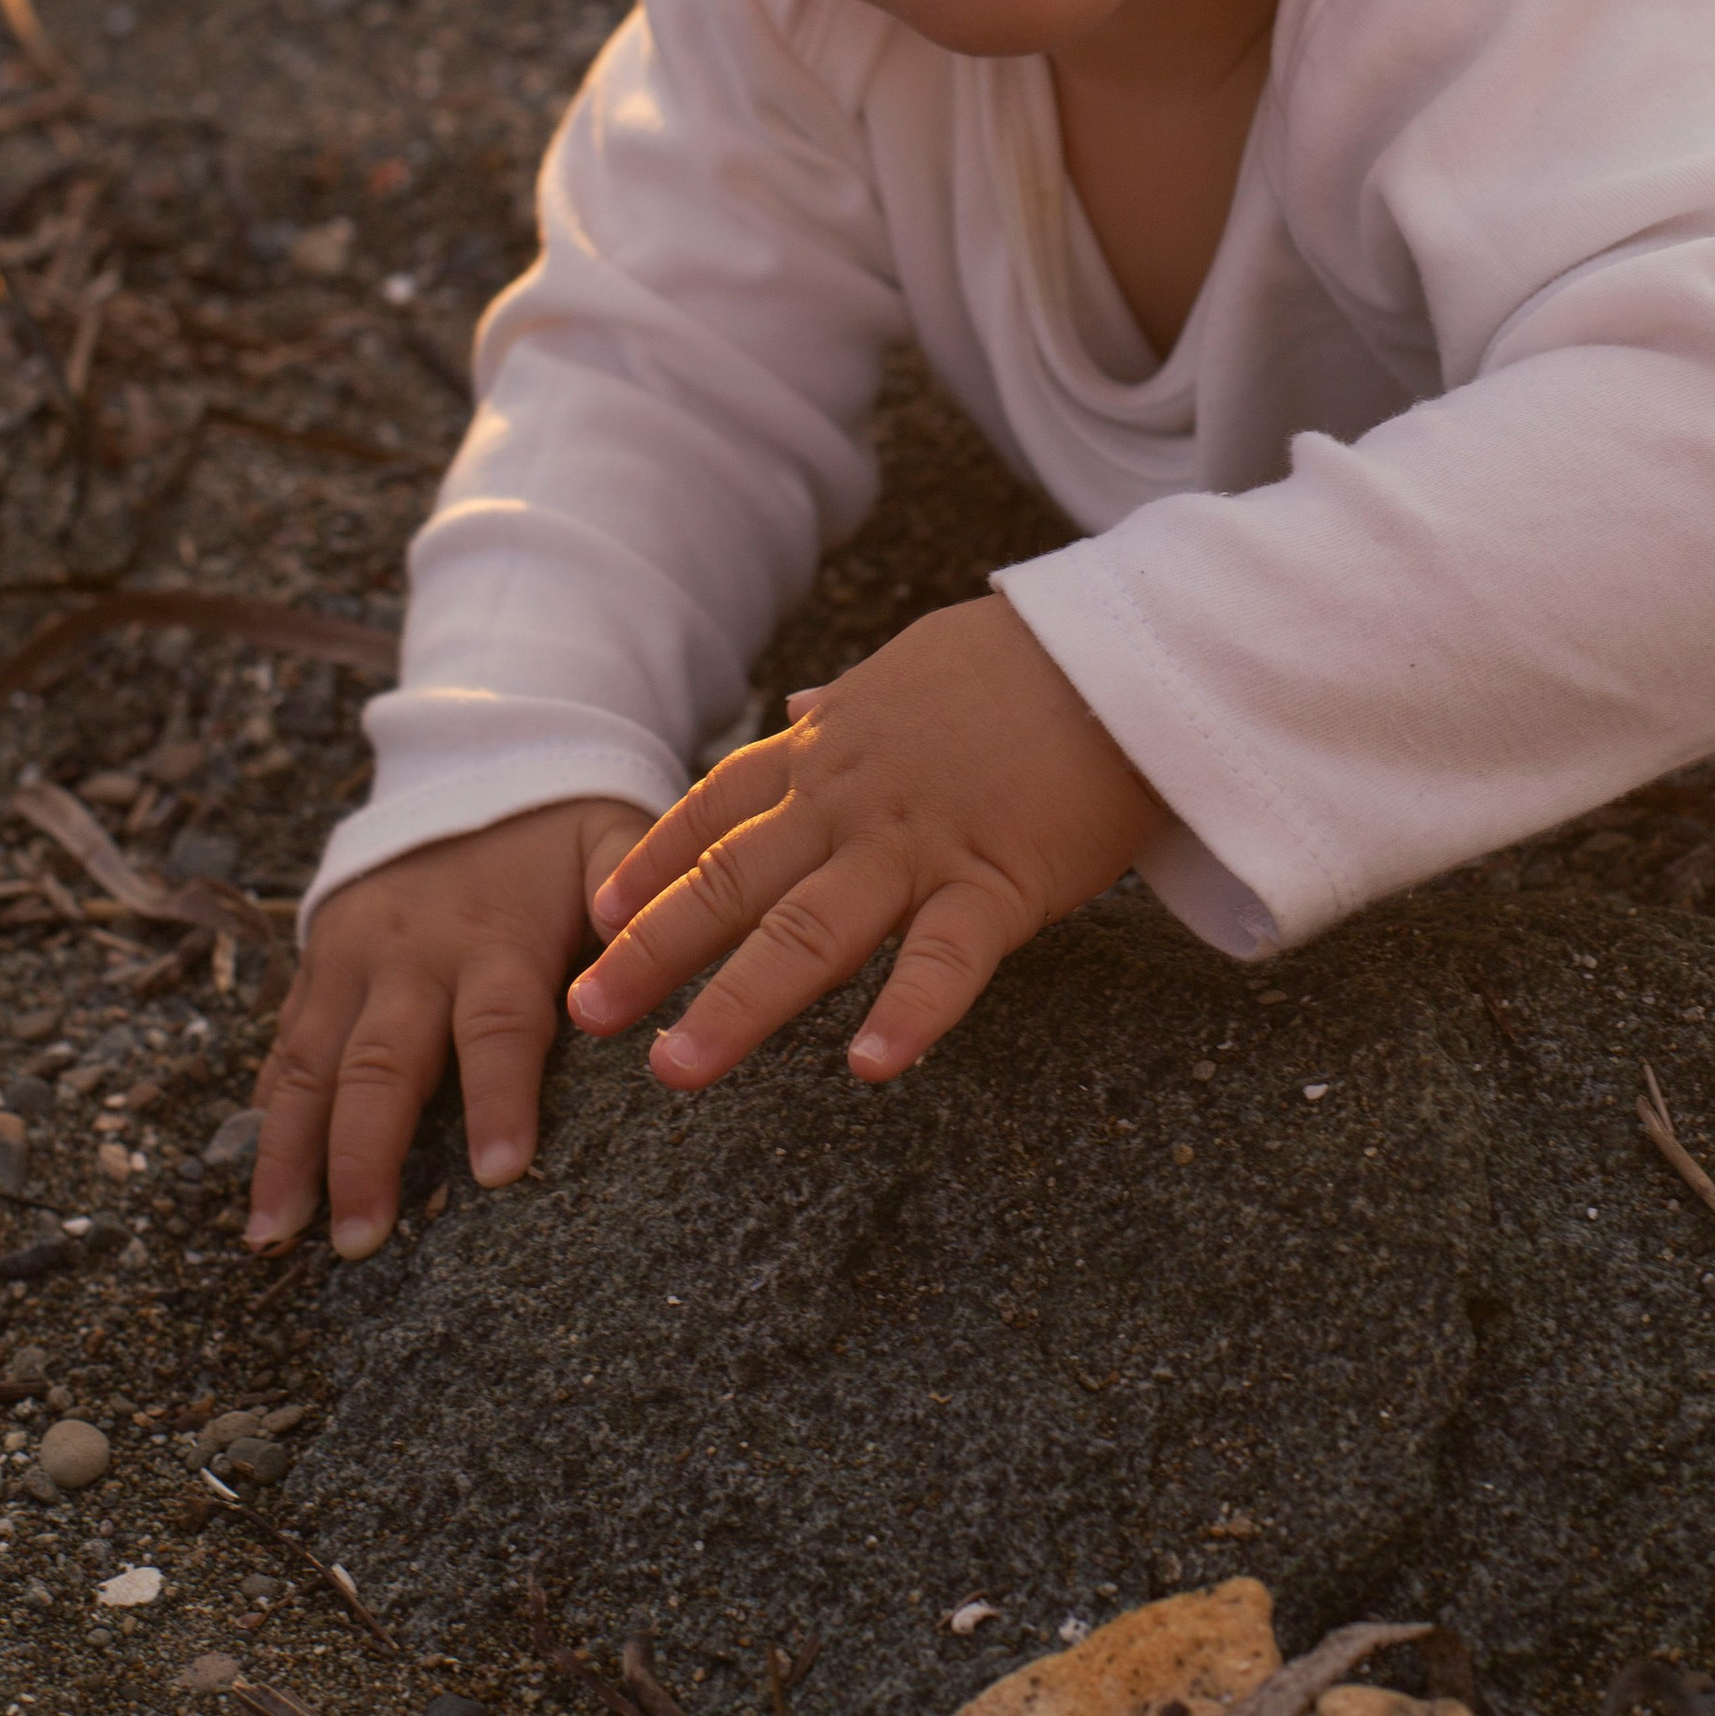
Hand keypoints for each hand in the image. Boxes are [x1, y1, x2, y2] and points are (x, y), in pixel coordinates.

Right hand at [246, 795, 644, 1257]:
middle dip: (365, 1155)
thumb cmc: (560, 829)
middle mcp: (413, 956)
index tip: (497, 1174)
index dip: (499, 1099)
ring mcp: (352, 960)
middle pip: (382, 1064)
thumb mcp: (611, 839)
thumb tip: (654, 943)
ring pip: (311, 1064)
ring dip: (288, 1152)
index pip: (498, 1028)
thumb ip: (632, 891)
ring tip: (271, 1236)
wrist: (473, 764)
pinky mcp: (318, 962)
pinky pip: (285, 1042)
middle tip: (360, 1240)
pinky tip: (258, 1179)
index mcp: (496, 939)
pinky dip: (267, 1110)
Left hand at [570, 594, 1156, 1091]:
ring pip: (809, 931)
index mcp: (834, 744)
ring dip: (738, 1003)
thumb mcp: (912, 662)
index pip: (721, 807)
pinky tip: (868, 1069)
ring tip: (677, 1068)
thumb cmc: (1028, 658)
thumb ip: (847, 700)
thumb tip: (793, 700)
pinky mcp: (1000, 879)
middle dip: (654, 950)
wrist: (1130, 646)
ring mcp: (920, 841)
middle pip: (735, 880)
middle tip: (584, 1015)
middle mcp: (854, 798)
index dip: (655, 863)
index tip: (598, 914)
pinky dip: (907, 1013)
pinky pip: (946, 958)